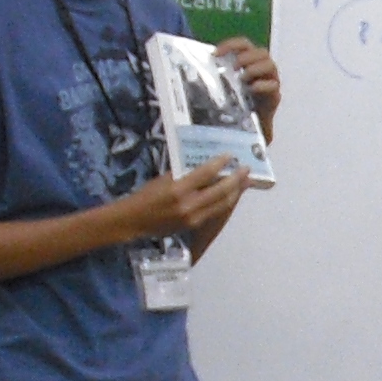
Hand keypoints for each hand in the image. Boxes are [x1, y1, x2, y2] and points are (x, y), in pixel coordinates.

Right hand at [119, 158, 246, 241]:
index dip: (220, 163)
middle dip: (236, 179)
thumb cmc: (147, 195)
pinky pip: (215, 212)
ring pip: (222, 203)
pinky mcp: (194, 225)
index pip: (206, 173)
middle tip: (246, 169)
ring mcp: (193, 217)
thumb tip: (208, 168)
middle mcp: (189, 204)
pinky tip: (231, 195)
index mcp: (178, 188)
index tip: (230, 155)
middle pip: (221, 191)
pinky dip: (226, 202)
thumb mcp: (164, 179)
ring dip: (236, 192)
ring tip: (245, 182)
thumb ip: (185, 174)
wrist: (134, 220)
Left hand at [216, 37, 280, 138]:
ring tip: (242, 78)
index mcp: (248, 61)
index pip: (243, 44)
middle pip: (260, 52)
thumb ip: (214, 77)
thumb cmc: (232, 104)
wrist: (246, 129)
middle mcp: (261, 69)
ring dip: (255, 69)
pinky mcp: (274, 97)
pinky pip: (273, 86)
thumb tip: (190, 70)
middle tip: (234, 67)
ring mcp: (270, 81)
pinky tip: (252, 89)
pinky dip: (263, 85)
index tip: (216, 54)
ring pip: (270, 65)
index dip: (231, 45)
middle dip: (246, 57)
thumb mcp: (222, 88)